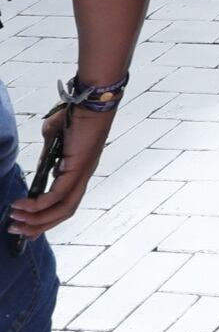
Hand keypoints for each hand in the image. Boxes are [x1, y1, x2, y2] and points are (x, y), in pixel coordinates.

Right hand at [9, 105, 111, 237]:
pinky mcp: (78, 169)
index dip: (47, 217)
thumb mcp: (54, 139)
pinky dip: (39, 204)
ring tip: (15, 221)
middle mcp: (83, 176)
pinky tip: (22, 205)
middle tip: (16, 230)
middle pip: (65, 212)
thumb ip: (48, 156)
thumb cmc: (75, 115)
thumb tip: (40, 169)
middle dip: (40, 225)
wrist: (90, 101)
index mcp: (78, 171)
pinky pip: (58, 195)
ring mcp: (82, 174)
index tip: (26, 224)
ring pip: (63, 209)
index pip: (65, 202)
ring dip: (37, 219)